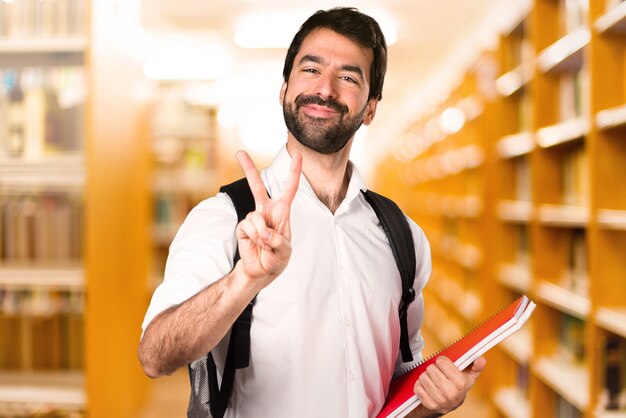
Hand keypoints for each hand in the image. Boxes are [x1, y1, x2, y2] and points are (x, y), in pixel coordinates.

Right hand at [235, 150, 301, 288]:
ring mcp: (253, 218)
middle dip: (249, 169)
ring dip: (262, 234)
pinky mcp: (243, 227)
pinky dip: (255, 238)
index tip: (298, 155)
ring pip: (255, 216)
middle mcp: (266, 211)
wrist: (261, 271)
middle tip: (239, 152)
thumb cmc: (277, 258)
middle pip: (257, 186)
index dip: (294, 172)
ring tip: (265, 245)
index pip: (290, 188)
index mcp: (282, 211)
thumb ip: (277, 240)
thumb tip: (263, 232)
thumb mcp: (285, 251)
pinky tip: (257, 244)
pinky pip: (248, 226)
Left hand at [412, 356, 485, 415]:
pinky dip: (420, 385)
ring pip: (423, 377)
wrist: (449, 405)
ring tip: (433, 381)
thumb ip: (476, 366)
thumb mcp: (469, 376)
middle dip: (433, 369)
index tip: (444, 365)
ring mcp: (439, 400)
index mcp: (460, 383)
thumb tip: (481, 359)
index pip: (441, 362)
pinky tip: (428, 388)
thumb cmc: (459, 386)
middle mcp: (450, 392)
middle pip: (431, 369)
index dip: (441, 362)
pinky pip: (418, 387)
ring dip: (426, 377)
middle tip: (438, 374)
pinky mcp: (430, 405)